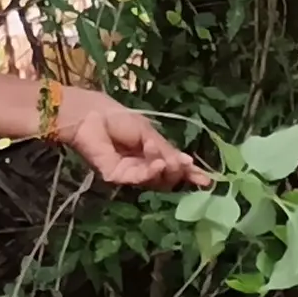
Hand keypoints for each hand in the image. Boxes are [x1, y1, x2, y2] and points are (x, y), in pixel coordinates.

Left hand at [52, 86, 204, 190]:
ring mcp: (128, 173)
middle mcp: (140, 166)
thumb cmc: (116, 117)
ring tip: (171, 161)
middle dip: (178, 173)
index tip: (207, 179)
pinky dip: (150, 172)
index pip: (172, 167)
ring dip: (166, 171)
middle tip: (185, 166)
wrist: (90, 114)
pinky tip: (157, 163)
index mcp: (149, 153)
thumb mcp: (148, 132)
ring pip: (154, 182)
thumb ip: (165, 149)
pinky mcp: (115, 176)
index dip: (188, 174)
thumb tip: (188, 163)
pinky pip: (137, 179)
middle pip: (165, 179)